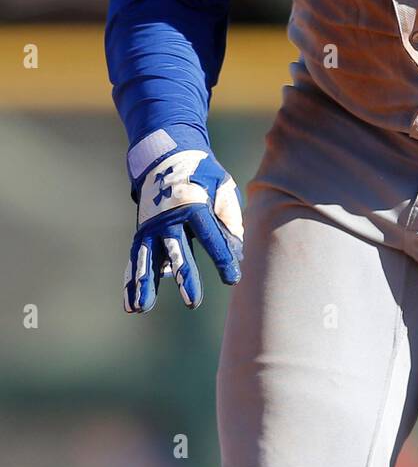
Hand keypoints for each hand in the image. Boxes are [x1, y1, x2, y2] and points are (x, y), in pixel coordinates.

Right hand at [124, 149, 243, 313]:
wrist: (167, 157)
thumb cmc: (202, 176)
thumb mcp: (222, 188)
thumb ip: (229, 218)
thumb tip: (236, 253)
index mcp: (193, 203)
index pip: (211, 235)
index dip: (222, 257)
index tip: (232, 278)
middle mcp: (169, 218)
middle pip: (178, 251)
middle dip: (185, 277)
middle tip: (194, 303)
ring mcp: (152, 226)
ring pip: (148, 259)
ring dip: (145, 284)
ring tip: (142, 308)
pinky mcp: (143, 233)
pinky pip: (137, 260)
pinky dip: (132, 282)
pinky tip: (131, 305)